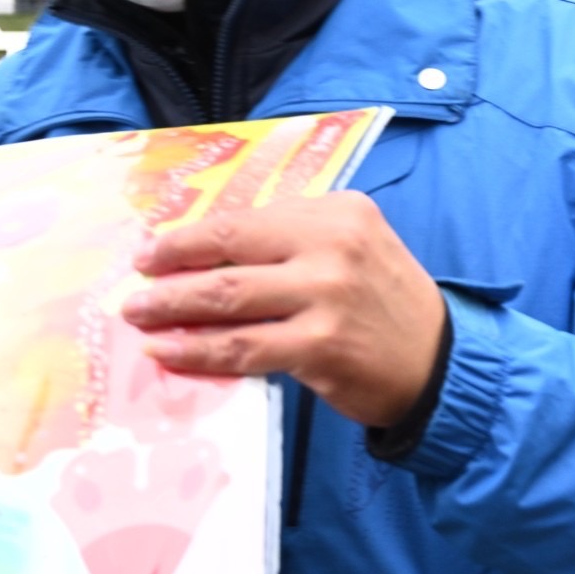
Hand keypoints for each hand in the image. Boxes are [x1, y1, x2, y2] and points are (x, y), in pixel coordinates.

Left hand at [123, 194, 448, 429]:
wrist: (439, 362)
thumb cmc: (384, 305)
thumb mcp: (352, 249)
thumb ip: (293, 241)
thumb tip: (205, 251)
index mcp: (339, 211)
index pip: (245, 219)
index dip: (189, 236)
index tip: (152, 251)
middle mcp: (334, 244)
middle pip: (229, 250)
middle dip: (170, 267)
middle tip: (135, 285)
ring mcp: (328, 294)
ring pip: (227, 298)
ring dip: (172, 308)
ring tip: (139, 317)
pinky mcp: (322, 345)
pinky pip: (243, 348)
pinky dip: (198, 352)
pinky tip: (169, 354)